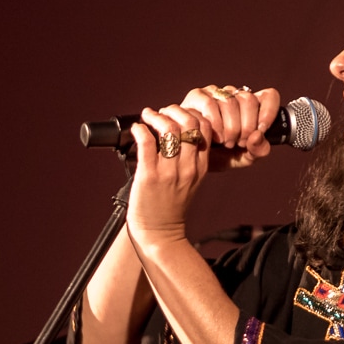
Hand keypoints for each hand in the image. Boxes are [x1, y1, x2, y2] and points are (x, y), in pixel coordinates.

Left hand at [126, 102, 210, 250]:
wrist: (160, 233)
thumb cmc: (171, 206)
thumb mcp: (191, 181)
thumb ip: (190, 158)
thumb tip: (176, 129)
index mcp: (201, 167)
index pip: (205, 128)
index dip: (192, 114)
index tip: (178, 114)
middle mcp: (188, 167)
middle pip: (189, 124)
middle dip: (174, 110)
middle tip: (162, 111)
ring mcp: (169, 172)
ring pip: (169, 130)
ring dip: (156, 117)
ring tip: (148, 116)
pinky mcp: (149, 176)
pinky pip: (147, 143)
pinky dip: (141, 130)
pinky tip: (137, 129)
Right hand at [179, 85, 282, 171]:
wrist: (191, 160)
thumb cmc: (219, 156)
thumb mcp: (244, 158)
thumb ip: (258, 150)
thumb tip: (257, 135)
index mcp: (250, 106)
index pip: (269, 96)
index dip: (268, 112)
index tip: (261, 130)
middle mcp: (233, 95)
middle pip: (248, 100)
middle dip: (246, 127)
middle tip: (238, 143)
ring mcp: (215, 93)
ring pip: (230, 102)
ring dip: (230, 127)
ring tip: (225, 142)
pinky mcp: (196, 95)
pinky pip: (210, 104)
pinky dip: (214, 123)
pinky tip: (213, 136)